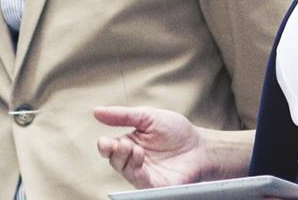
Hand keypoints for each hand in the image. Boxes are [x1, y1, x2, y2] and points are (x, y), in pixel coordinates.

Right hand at [94, 105, 218, 187]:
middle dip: (112, 152)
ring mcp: (145, 174)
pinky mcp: (156, 185)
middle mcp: (134, 161)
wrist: (201, 146)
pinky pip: (140, 182)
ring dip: (124, 160)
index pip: (110, 147)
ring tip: (134, 148)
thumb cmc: (177, 132)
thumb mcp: (148, 117)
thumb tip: (96, 112)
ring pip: (124, 171)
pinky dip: (136, 170)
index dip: (105, 145)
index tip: (105, 141)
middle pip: (114, 160)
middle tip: (119, 143)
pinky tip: (140, 157)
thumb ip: (123, 115)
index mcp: (130, 144)